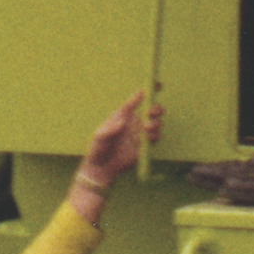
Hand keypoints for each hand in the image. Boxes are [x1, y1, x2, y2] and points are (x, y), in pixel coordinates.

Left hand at [73, 86, 158, 208]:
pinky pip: (154, 138)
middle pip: (151, 110)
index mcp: (123, 114)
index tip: (156, 84)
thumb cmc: (97, 149)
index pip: (137, 99)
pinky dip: (154, 137)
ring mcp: (140, 134)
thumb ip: (110, 129)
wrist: (101, 169)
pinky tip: (147, 139)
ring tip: (147, 128)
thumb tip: (123, 122)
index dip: (148, 90)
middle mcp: (133, 122)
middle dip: (156, 109)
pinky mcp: (144, 147)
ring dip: (155, 123)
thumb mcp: (99, 137)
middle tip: (152, 113)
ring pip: (155, 123)